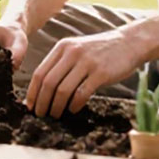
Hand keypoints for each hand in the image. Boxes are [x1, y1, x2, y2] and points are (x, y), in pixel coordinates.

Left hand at [25, 29, 143, 118]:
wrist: (128, 42)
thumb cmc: (100, 51)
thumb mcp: (77, 49)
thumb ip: (61, 64)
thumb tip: (42, 89)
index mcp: (62, 47)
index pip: (40, 72)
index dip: (32, 92)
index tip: (30, 106)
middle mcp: (72, 52)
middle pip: (48, 83)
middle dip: (42, 102)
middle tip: (41, 115)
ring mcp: (86, 62)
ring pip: (62, 90)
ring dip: (56, 107)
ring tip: (56, 115)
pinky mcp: (100, 73)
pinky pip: (81, 93)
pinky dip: (74, 105)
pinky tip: (73, 110)